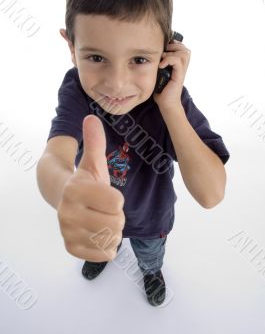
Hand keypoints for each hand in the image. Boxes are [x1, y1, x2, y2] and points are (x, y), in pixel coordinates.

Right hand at [57, 115, 124, 261]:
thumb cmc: (86, 180)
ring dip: (112, 231)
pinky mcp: (71, 248)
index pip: (116, 203)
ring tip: (100, 219)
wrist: (64, 199)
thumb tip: (92, 118)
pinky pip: (103, 254)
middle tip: (103, 209)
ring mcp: (67, 232)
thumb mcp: (93, 162)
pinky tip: (97, 233)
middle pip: (116, 223)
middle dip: (116, 216)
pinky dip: (106, 246)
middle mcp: (67, 212)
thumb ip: (95, 142)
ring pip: (111, 240)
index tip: (106, 194)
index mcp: (75, 189)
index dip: (116, 198)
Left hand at [153, 39, 190, 110]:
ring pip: (183, 53)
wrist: (166, 104)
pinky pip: (178, 62)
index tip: (163, 47)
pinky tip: (161, 65)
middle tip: (163, 53)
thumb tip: (149, 53)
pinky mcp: (179, 76)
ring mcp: (181, 72)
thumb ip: (158, 63)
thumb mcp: (158, 73)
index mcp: (178, 65)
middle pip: (185, 49)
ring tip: (162, 59)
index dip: (174, 44)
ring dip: (171, 53)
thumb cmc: (161, 90)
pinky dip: (169, 60)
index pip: (182, 48)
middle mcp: (182, 67)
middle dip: (173, 47)